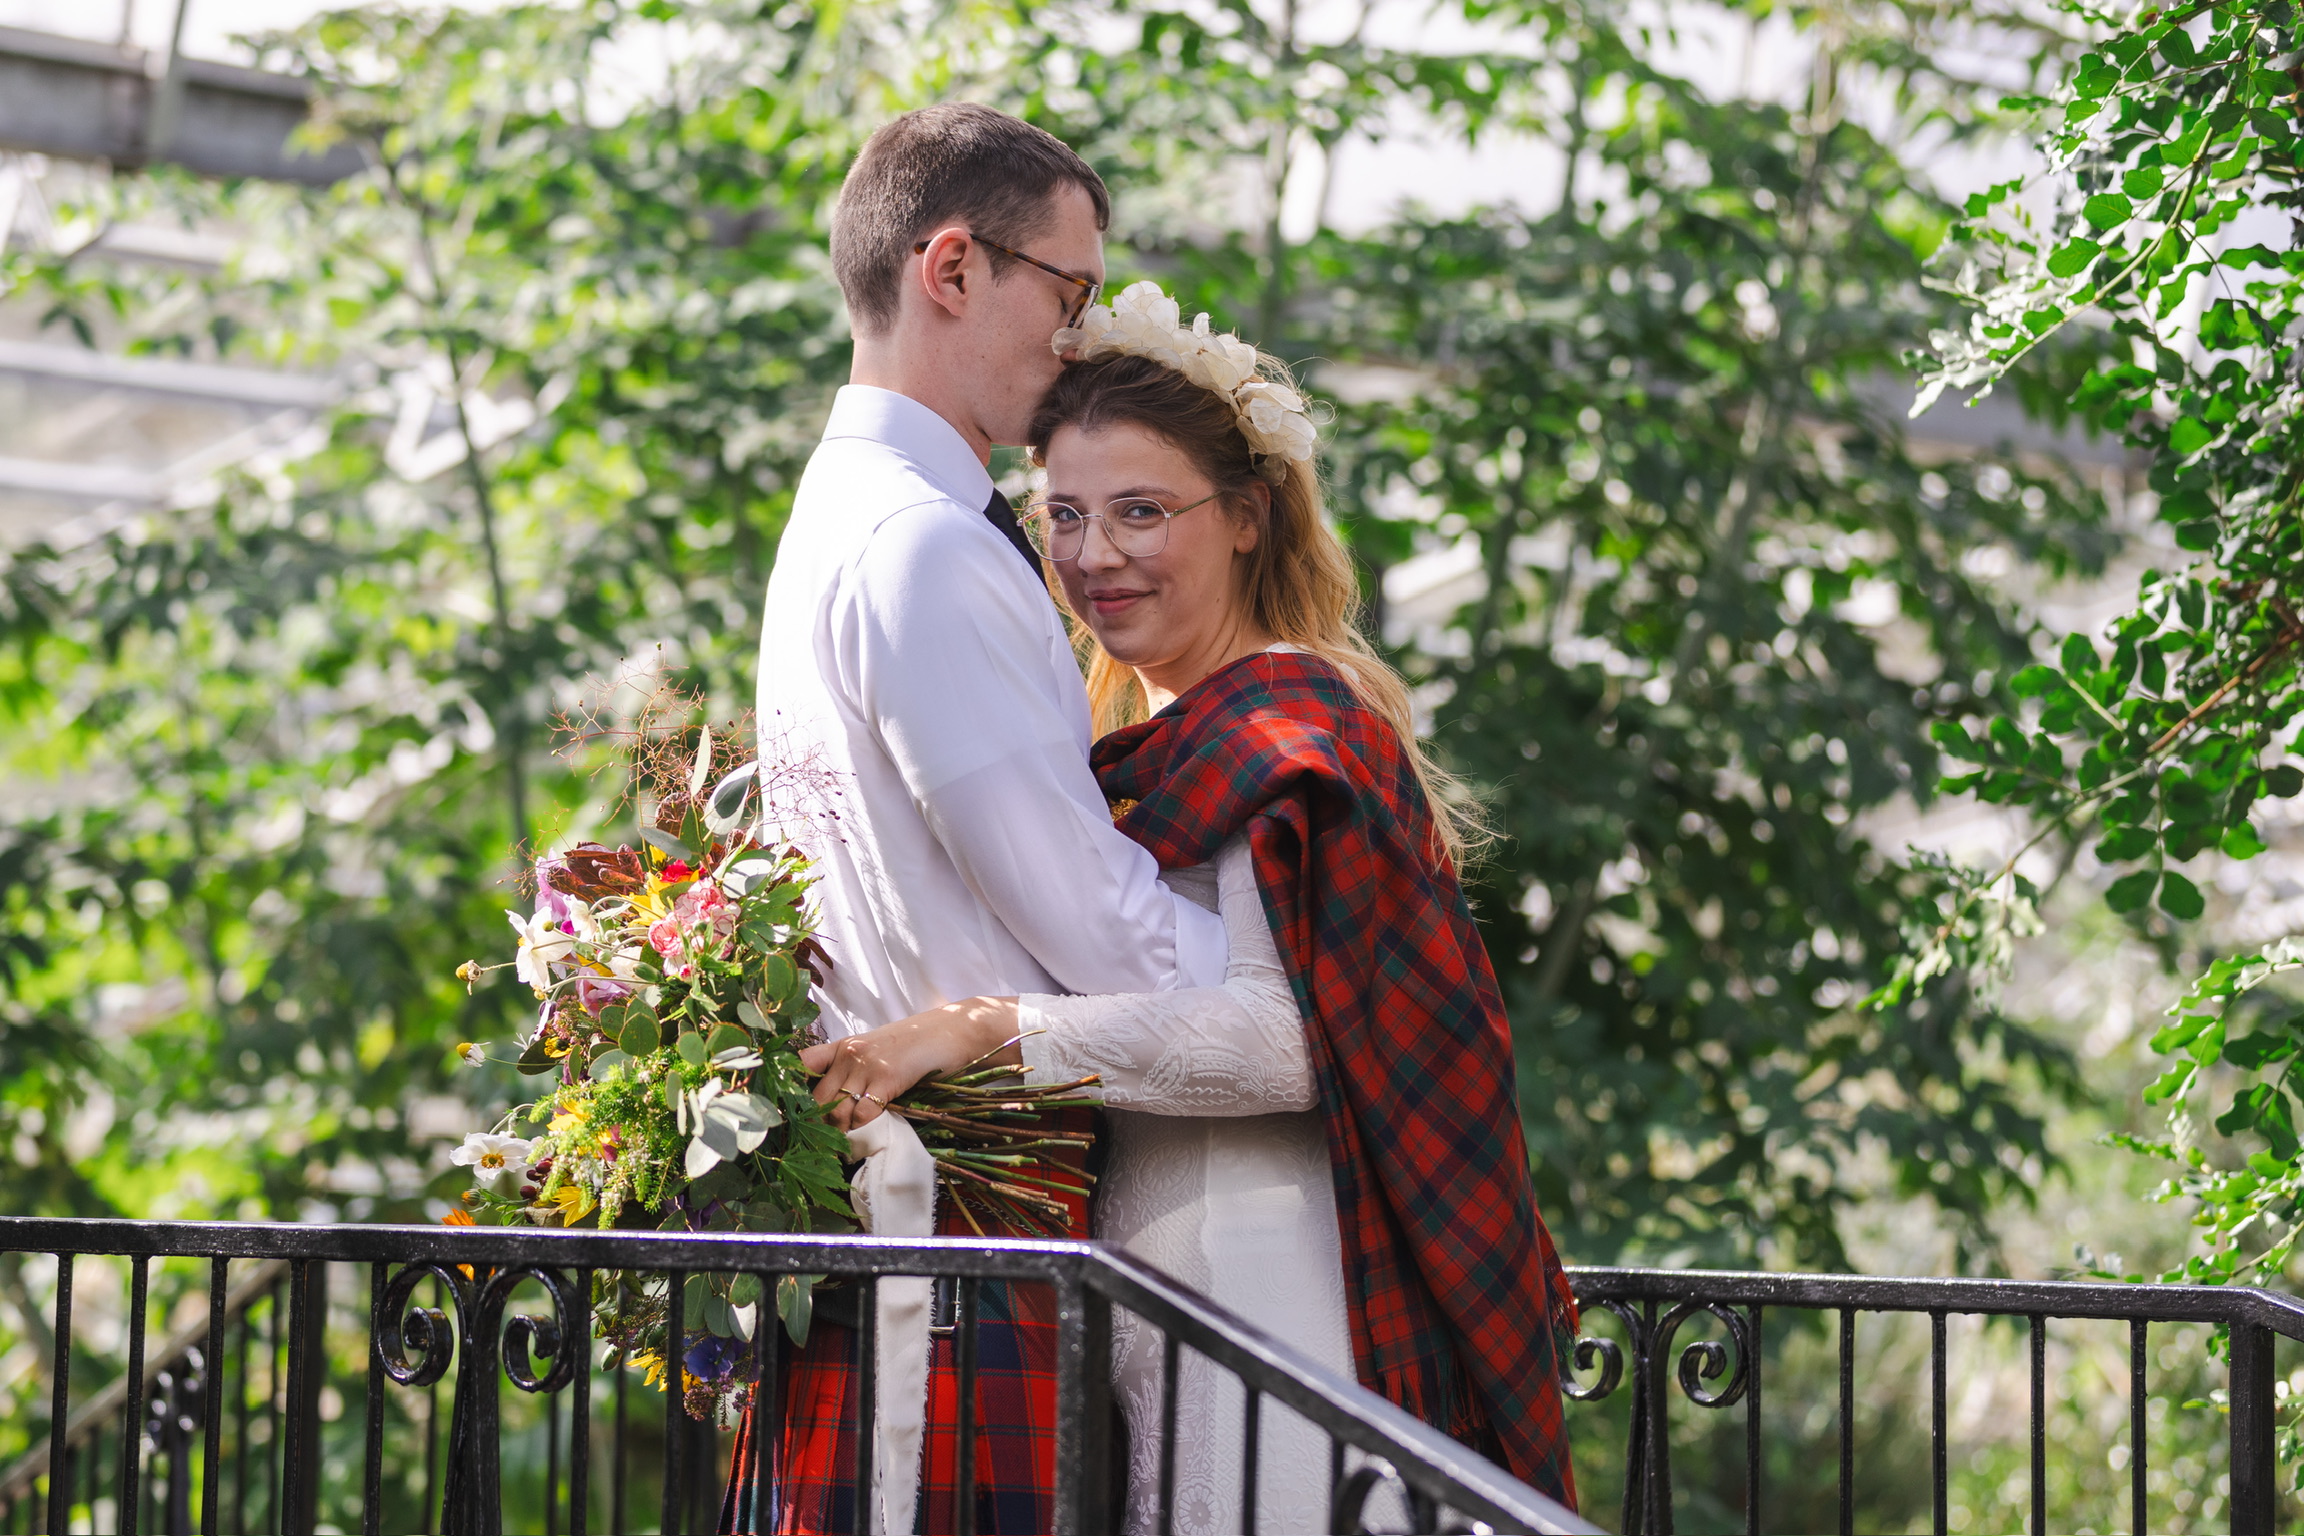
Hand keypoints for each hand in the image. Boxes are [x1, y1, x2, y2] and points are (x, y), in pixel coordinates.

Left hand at [800, 996, 1022, 1128]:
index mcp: (843, 1045)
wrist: (952, 1030)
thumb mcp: (877, 1049)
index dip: (791, 1089)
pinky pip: (864, 1114)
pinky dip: (863, 1131)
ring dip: (840, 1135)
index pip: (802, 1065)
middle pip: (818, 1099)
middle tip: (826, 1146)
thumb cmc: (917, 1044)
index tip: (793, 1114)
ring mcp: (867, 1065)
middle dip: (819, 1126)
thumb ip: (854, 1069)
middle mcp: (849, 1054)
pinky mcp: (887, 1078)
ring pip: (837, 1111)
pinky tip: (866, 1139)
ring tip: (845, 1149)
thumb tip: (835, 1104)